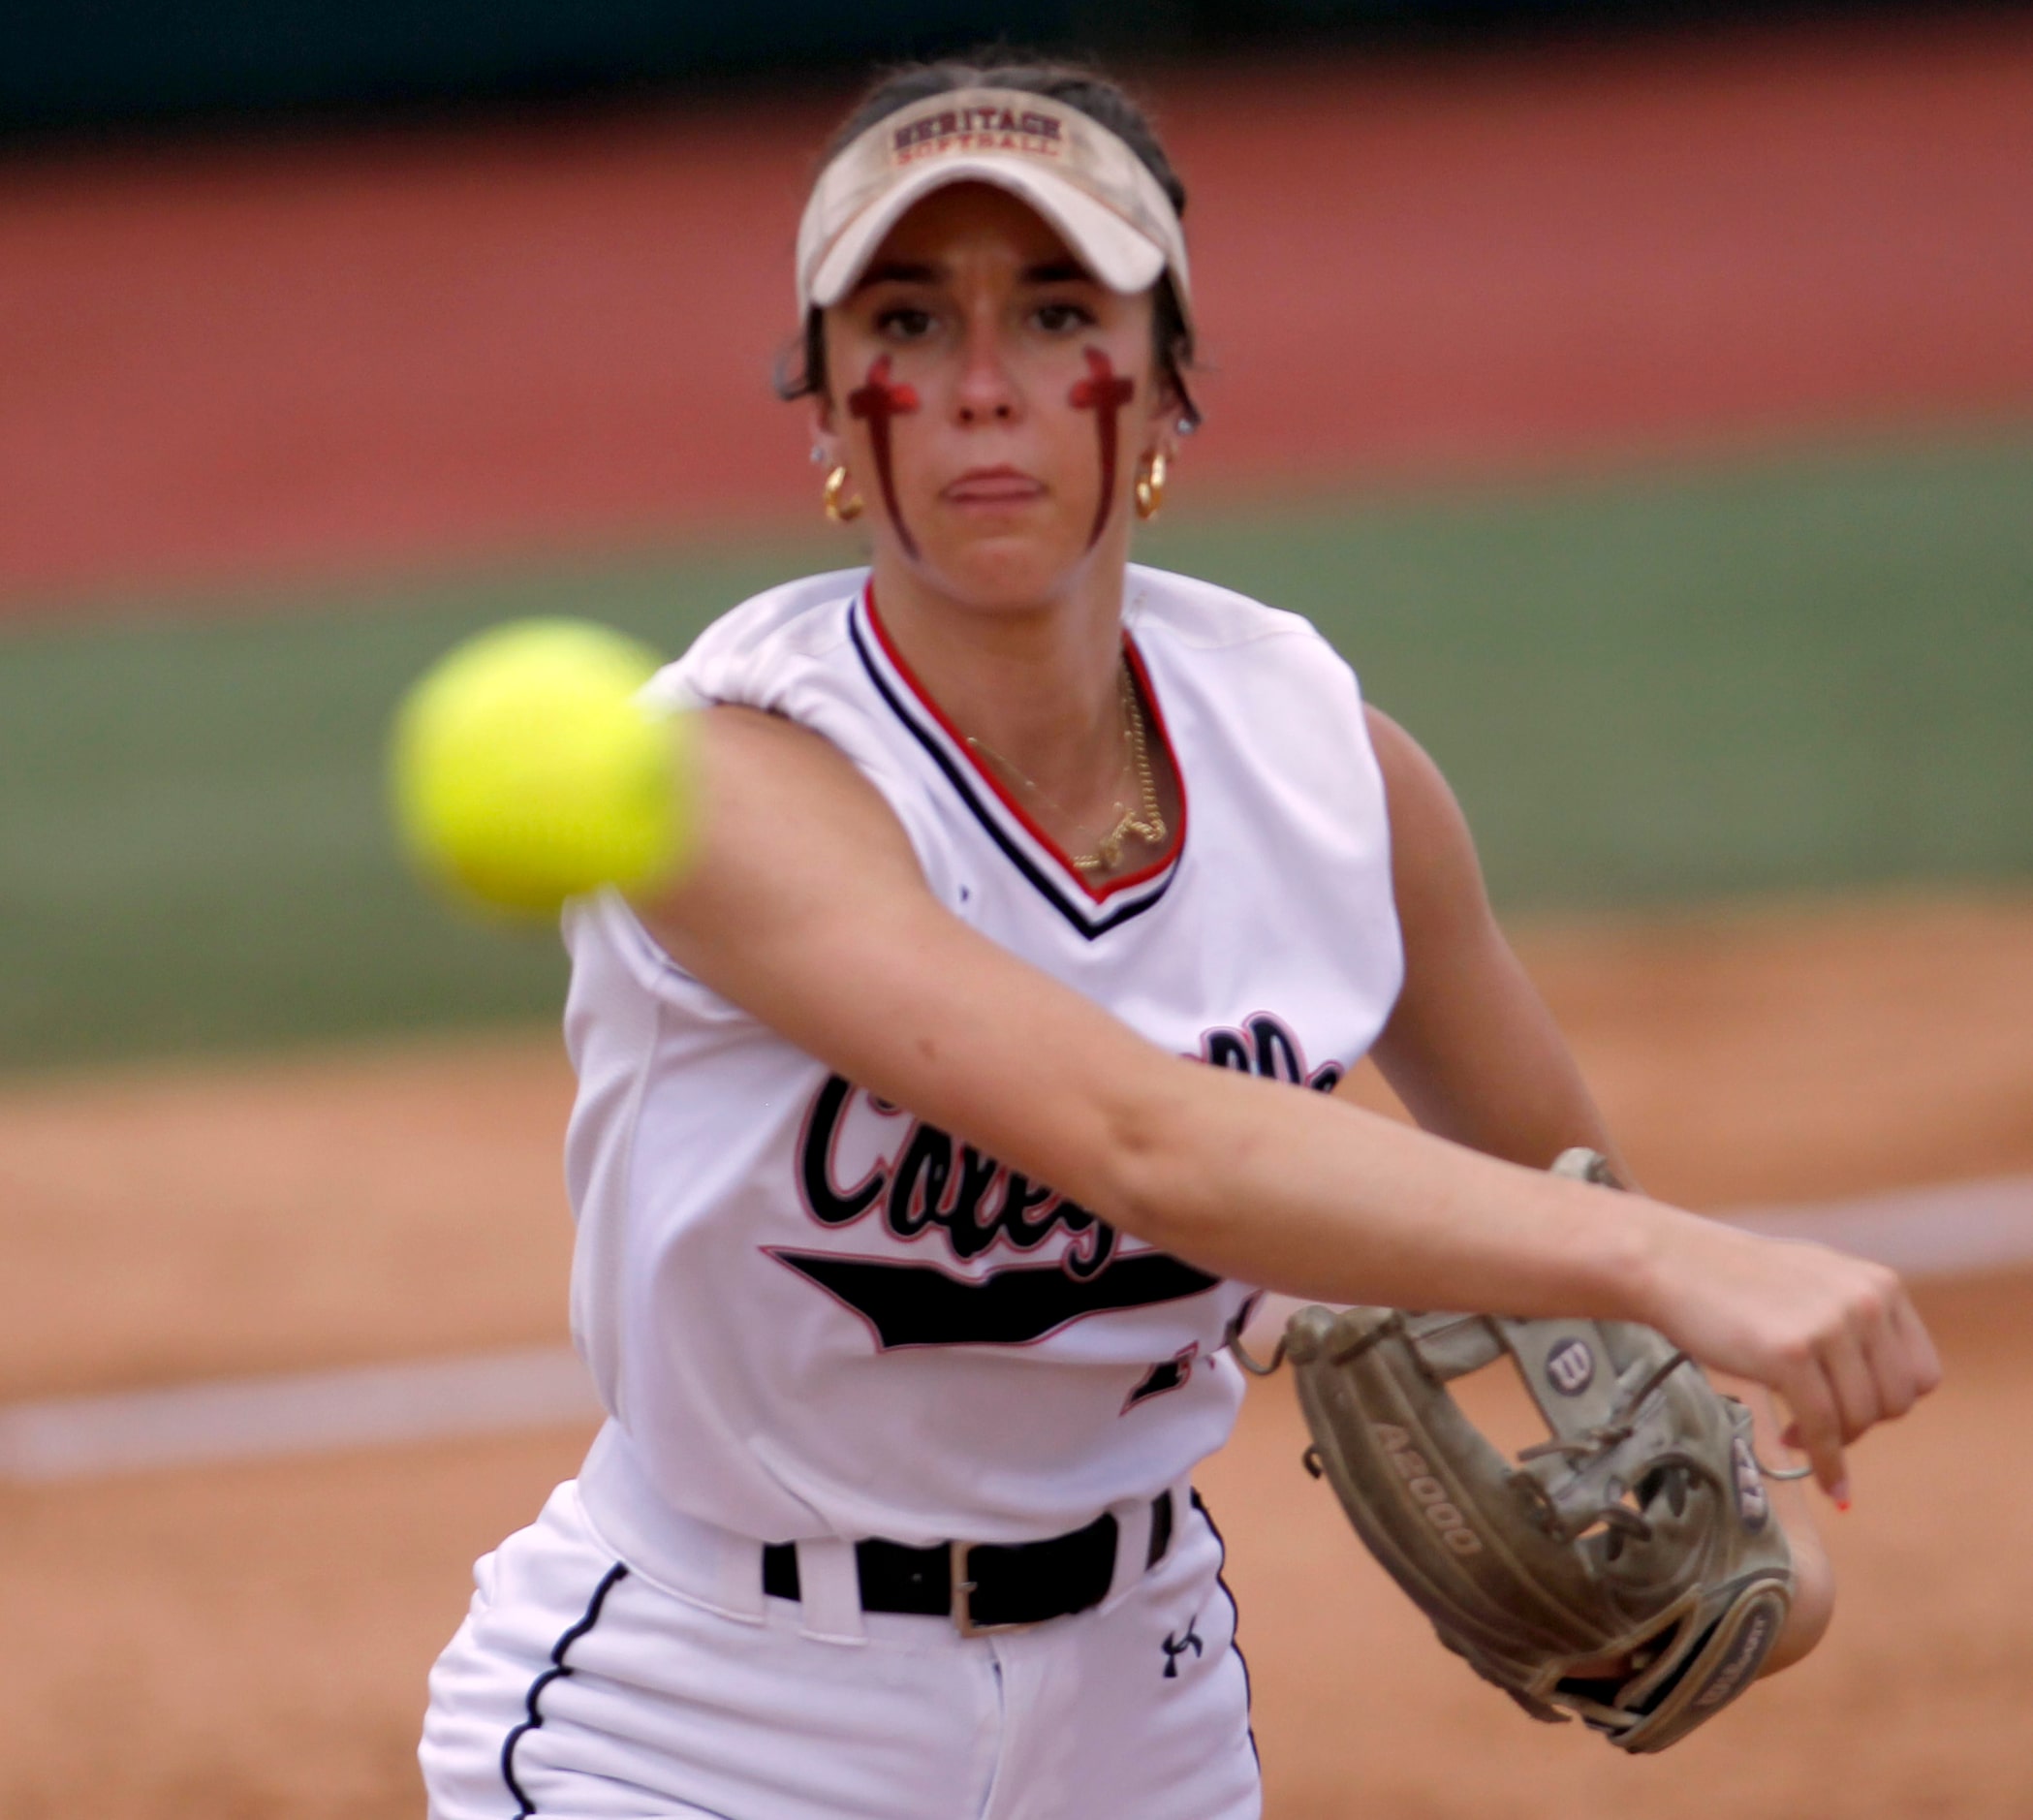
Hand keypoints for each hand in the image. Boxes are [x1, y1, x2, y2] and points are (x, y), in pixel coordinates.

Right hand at [1635, 1206, 1941, 1499]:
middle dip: (1860, 1424)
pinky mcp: (1790, 1354)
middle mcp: (1864, 1303)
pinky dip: (1829, 1466)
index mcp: (1879, 1285)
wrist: (1671, 1262)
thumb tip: (1893, 1389)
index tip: (1852, 1408)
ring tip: (1799, 1435)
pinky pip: (1826, 1430)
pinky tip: (1824, 1483)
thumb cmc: (1736, 1278)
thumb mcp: (1817, 1283)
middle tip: (1820, 1427)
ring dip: (1836, 1443)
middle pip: (1895, 1401)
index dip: (1887, 1401)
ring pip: (1862, 1419)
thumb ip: (1858, 1321)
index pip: (1921, 1374)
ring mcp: (1828, 1326)